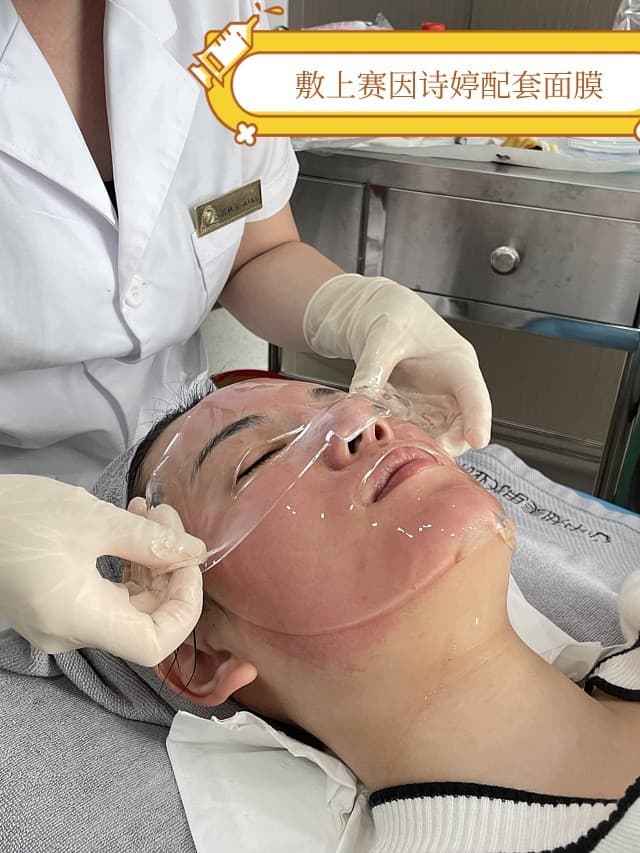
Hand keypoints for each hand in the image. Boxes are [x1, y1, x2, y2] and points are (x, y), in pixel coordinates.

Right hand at [0, 475, 204, 665]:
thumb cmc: (18, 515)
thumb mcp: (92, 520)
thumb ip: (150, 541)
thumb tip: (195, 552)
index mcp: (78, 619)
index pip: (155, 644)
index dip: (185, 605)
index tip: (189, 560)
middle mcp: (70, 632)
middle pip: (145, 620)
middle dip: (169, 568)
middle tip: (168, 519)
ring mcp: (61, 621)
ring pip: (128, 604)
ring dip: (149, 561)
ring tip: (151, 513)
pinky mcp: (55, 606)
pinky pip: (105, 596)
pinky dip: (126, 564)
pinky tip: (131, 525)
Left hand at [303, 274, 491, 455]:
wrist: (375, 312)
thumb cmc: (393, 313)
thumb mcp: (382, 337)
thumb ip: (372, 369)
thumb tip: (361, 401)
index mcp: (456, 362)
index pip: (474, 394)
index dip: (478, 418)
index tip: (477, 440)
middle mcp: (451, 387)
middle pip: (461, 425)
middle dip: (449, 443)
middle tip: (426, 453)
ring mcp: (433, 402)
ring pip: (439, 435)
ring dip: (424, 445)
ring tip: (402, 447)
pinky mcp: (414, 411)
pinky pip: (414, 432)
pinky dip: (403, 439)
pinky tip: (386, 438)